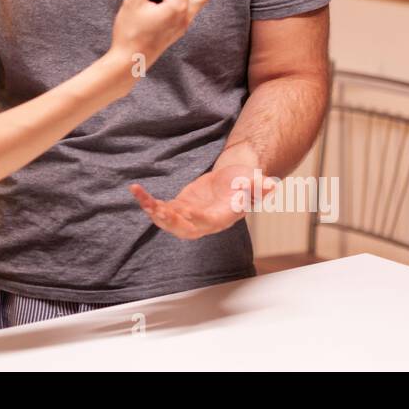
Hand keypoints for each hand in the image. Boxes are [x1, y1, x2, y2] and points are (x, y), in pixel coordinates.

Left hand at [130, 144, 277, 239]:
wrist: (233, 179)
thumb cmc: (244, 181)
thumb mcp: (253, 181)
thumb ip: (259, 186)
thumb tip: (271, 186)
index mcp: (222, 217)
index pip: (208, 222)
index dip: (197, 218)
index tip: (185, 210)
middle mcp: (204, 221)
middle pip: (184, 229)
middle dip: (170, 221)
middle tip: (158, 209)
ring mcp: (189, 216)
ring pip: (168, 221)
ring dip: (154, 212)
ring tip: (143, 198)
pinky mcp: (179, 207)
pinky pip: (160, 209)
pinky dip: (148, 201)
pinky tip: (136, 190)